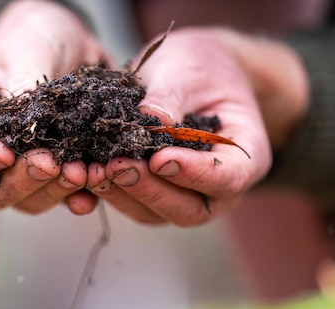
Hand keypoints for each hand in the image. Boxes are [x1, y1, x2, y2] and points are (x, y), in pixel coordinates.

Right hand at [0, 0, 104, 213]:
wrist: (67, 45)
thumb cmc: (31, 40)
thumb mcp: (26, 49)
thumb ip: (23, 84)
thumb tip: (28, 125)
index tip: (3, 152)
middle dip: (20, 182)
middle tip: (50, 164)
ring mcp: (19, 171)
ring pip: (26, 201)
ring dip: (53, 192)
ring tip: (80, 172)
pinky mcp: (54, 176)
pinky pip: (61, 198)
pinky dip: (77, 198)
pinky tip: (91, 192)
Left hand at [87, 27, 308, 225]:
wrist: (187, 73)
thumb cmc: (199, 68)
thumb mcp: (188, 69)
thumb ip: (171, 95)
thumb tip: (149, 120)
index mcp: (246, 156)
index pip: (227, 178)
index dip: (194, 174)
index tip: (160, 159)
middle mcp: (220, 187)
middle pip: (189, 208)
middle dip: (150, 190)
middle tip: (116, 166)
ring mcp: (187, 196)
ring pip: (157, 213)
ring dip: (124, 195)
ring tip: (95, 170)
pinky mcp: (154, 196)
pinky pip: (133, 205)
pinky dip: (110, 193)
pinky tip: (87, 175)